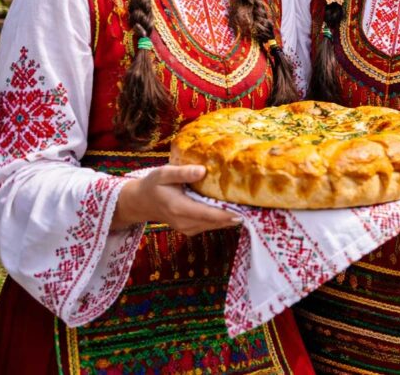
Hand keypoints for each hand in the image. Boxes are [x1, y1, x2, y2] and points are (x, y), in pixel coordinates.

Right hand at [111, 165, 240, 234]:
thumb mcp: (163, 173)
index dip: (228, 213)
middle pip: (217, 221)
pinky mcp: (191, 229)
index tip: (247, 211)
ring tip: (253, 207)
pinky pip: (212, 225)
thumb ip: (182, 172)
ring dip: (233, 217)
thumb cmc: (153, 184)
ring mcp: (188, 228)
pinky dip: (224, 218)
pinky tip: (238, 208)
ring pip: (216, 225)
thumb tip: (202, 170)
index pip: (209, 214)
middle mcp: (185, 222)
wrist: (141, 202)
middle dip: (237, 215)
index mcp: (179, 208)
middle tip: (258, 207)